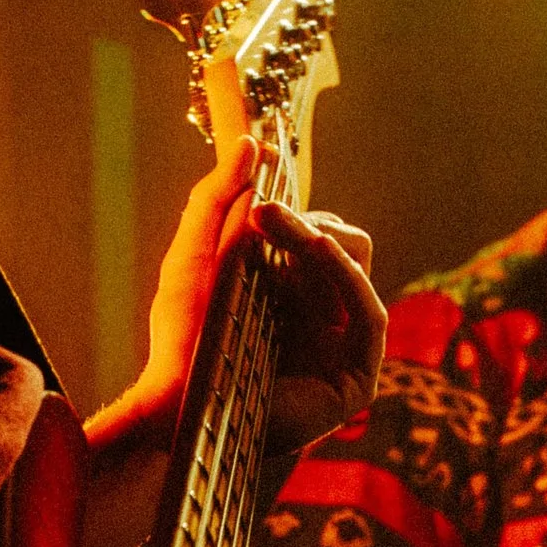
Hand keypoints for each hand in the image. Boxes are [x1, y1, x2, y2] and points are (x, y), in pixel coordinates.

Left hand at [106, 140, 383, 457]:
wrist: (178, 402)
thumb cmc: (181, 338)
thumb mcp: (195, 254)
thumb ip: (218, 196)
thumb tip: (253, 144)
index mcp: (289, 291)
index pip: (316, 233)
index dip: (296, 209)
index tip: (266, 178)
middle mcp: (319, 316)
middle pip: (345, 242)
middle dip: (307, 221)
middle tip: (264, 213)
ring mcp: (340, 346)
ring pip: (359, 265)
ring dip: (319, 237)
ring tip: (277, 223)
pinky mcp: (356, 376)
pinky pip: (368, 311)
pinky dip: (344, 272)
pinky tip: (316, 248)